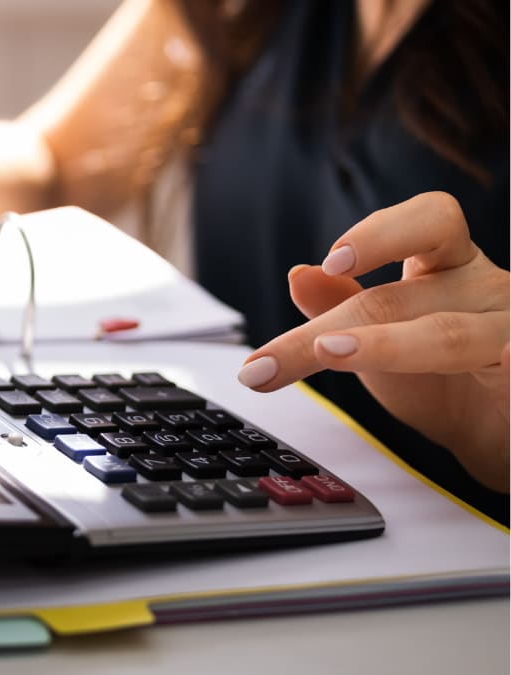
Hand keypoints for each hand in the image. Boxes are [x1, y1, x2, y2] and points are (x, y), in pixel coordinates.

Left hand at [237, 192, 509, 490]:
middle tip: (270, 360)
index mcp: (449, 268)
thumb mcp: (376, 340)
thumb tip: (300, 274)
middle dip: (331, 326)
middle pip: (404, 298)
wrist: (491, 434)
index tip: (331, 261)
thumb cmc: (438, 377)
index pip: (429, 222)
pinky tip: (501, 358)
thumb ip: (338, 307)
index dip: (382, 232)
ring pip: (451, 337)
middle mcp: (485, 292)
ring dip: (388, 345)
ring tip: (331, 352)